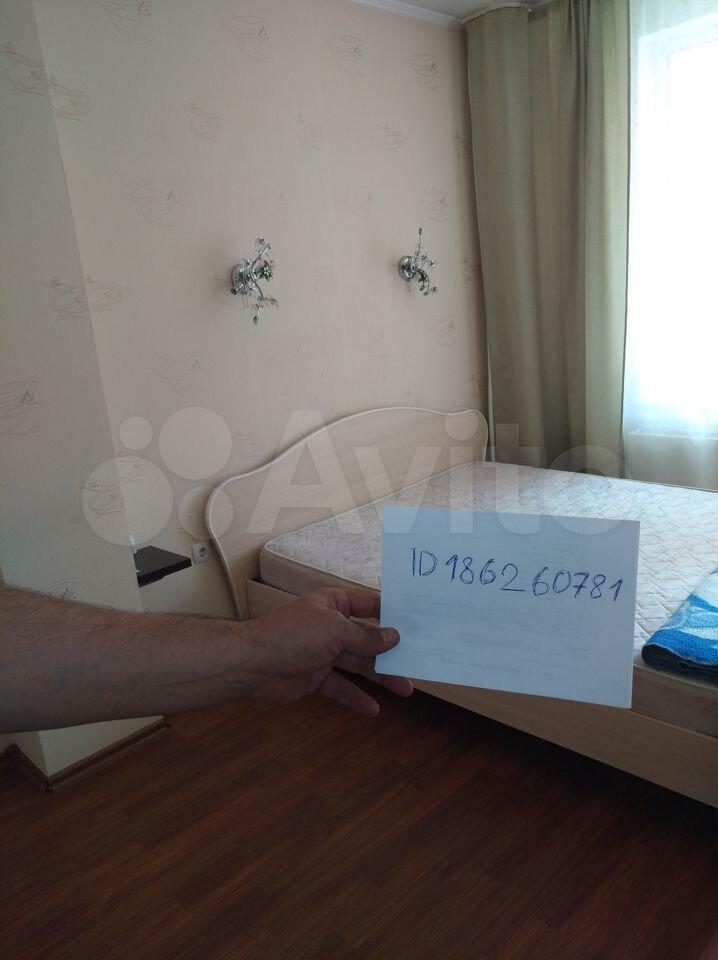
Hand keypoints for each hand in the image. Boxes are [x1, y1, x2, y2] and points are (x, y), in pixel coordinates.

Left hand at [242, 588, 412, 715]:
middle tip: (417, 662)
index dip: (391, 613)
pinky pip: (341, 687)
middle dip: (391, 652)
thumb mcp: (335, 630)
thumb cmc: (291, 636)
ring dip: (381, 677)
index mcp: (333, 604)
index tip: (417, 622)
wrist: (251, 664)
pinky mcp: (315, 677)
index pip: (369, 605)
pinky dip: (355, 697)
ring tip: (405, 689)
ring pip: (359, 665)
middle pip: (367, 639)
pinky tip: (373, 709)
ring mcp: (323, 653)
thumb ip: (365, 637)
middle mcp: (330, 626)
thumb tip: (394, 637)